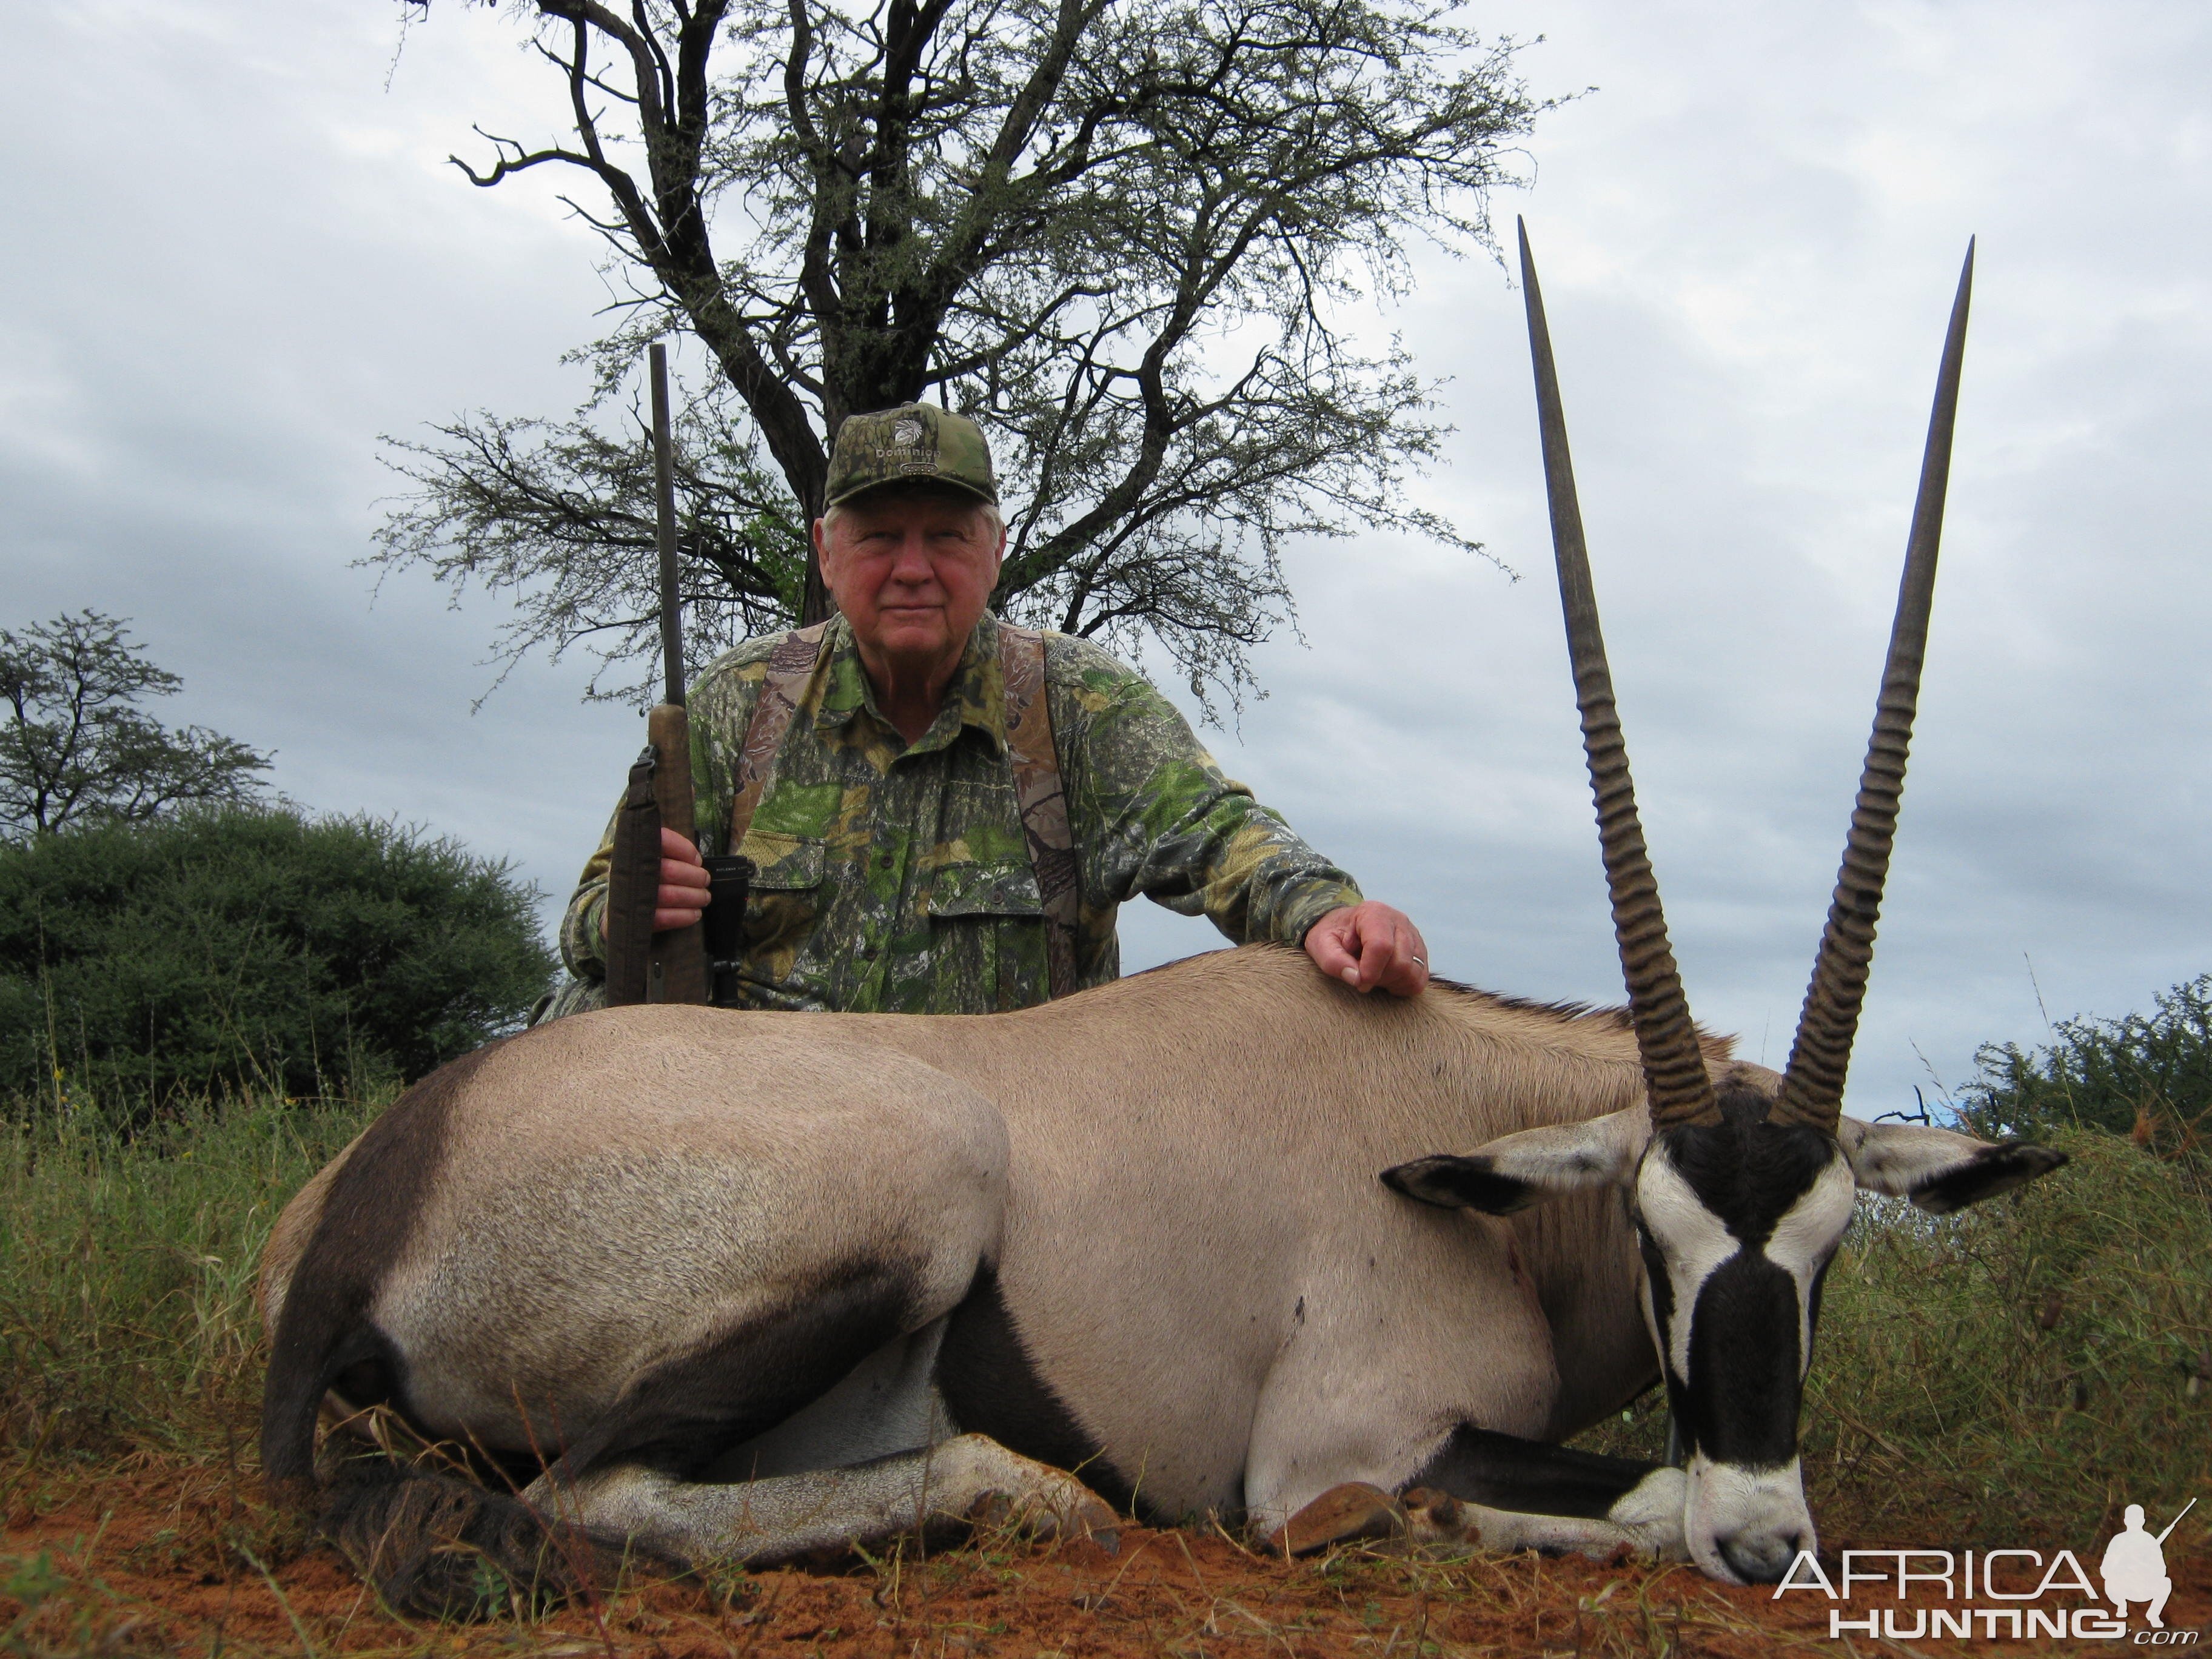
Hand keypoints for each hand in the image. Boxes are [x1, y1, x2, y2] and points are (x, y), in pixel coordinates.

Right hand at [599, 828, 710, 938]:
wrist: (613, 907)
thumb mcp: (649, 857)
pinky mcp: (636, 919)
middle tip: (705, 880)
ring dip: (694, 897)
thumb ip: (669, 852)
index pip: (662, 840)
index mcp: (634, 850)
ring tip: (704, 897)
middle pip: (670, 871)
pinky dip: (684, 916)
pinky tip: (695, 914)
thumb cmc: (641, 877)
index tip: (697, 860)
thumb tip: (695, 861)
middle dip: (695, 877)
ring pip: (670, 895)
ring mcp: (632, 896)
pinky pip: (664, 918)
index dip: (684, 849)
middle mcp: (630, 870)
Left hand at [1303, 902, 1428, 997]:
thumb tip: (1356, 978)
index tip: (1359, 982)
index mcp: (1374, 913)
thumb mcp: (1321, 944)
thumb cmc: (1333, 935)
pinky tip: (1387, 979)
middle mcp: (1399, 921)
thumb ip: (1333, 961)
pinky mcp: (1420, 951)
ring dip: (1391, 982)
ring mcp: (1413, 936)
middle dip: (1379, 978)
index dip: (1370, 971)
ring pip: (1413, 972)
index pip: (1381, 946)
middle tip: (1362, 977)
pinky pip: (1420, 978)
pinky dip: (1404, 985)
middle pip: (1400, 963)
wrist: (1346, 927)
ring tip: (1374, 975)